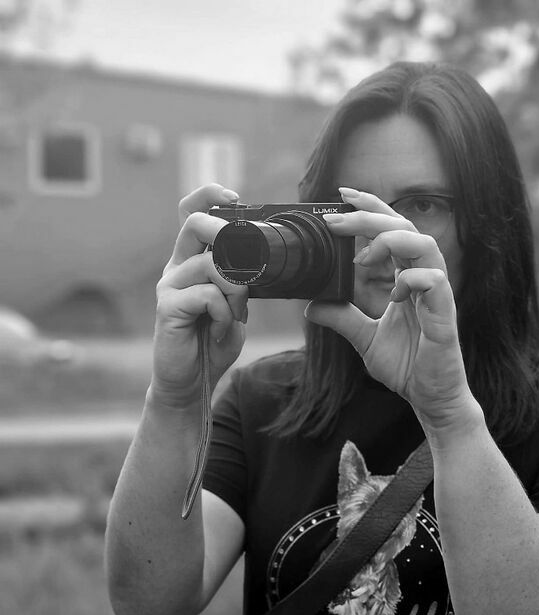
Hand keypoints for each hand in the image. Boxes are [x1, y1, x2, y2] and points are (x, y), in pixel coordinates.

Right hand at [150, 184, 249, 409]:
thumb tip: (260, 257)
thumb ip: (240, 280)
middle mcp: (176, 267)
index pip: (191, 213)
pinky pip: (207, 295)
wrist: (192, 382)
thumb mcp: (235, 305)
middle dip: (228, 235)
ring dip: (236, 290)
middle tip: (246, 264)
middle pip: (196, 224)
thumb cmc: (213, 342)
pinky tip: (221, 330)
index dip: (209, 197)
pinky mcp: (167, 307)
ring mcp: (169, 286)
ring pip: (211, 264)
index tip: (235, 199)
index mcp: (191, 261)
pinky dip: (225, 313)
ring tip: (235, 315)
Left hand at [305, 188, 478, 432]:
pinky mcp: (446, 316)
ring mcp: (437, 295)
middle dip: (370, 216)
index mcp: (407, 279)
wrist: (431, 398)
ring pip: (424, 245)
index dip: (370, 209)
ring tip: (363, 257)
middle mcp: (424, 279)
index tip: (341, 197)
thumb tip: (311, 306)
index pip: (392, 230)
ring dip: (391, 241)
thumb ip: (343, 318)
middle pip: (405, 227)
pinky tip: (394, 294)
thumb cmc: (408, 366)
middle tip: (336, 217)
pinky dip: (411, 280)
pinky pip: (435, 282)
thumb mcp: (365, 339)